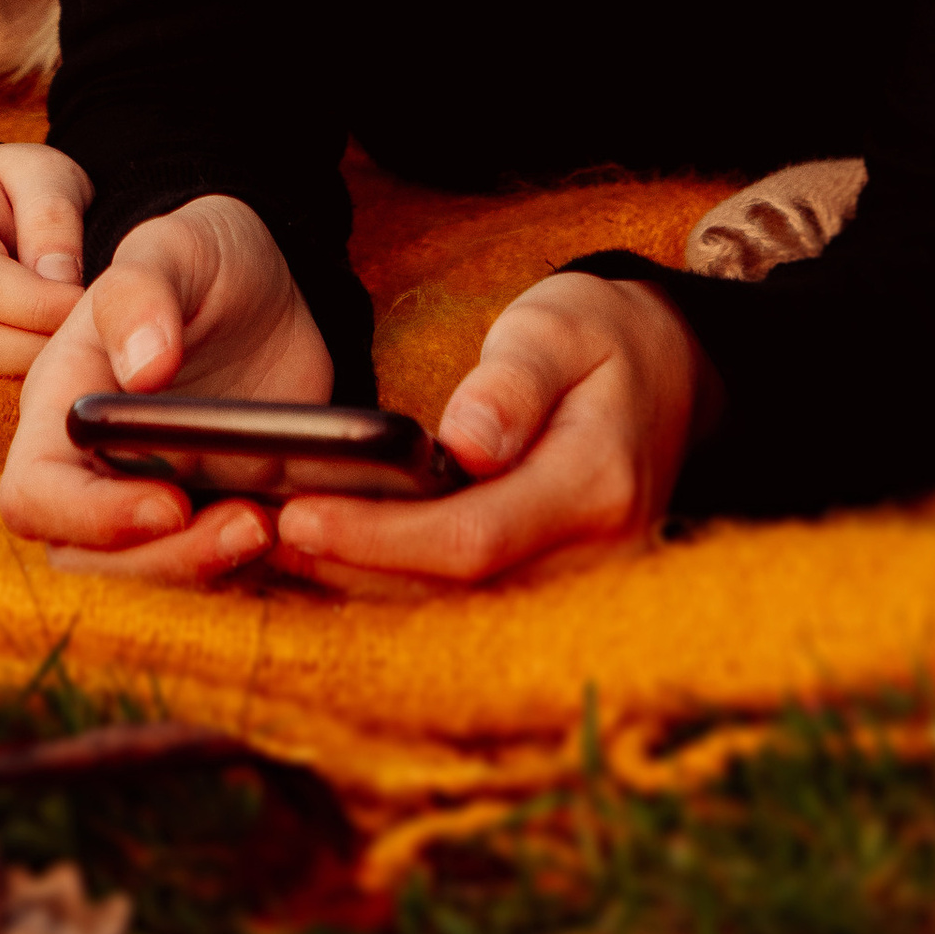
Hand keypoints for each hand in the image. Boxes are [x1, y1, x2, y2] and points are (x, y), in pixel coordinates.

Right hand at [0, 112, 86, 401]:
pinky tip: (7, 399)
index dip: (39, 308)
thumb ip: (53, 220)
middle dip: (30, 355)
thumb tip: (62, 285)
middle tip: (76, 347)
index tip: (86, 308)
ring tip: (46, 370)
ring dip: (2, 390)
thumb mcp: (40, 176)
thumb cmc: (6, 195)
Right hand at [0, 195, 331, 583]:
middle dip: (166, 560)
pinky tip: (302, 528)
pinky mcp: (210, 514)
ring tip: (272, 525)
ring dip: (207, 570)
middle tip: (249, 523)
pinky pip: (216, 569)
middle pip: (89, 559)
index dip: (89, 517)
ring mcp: (151, 498)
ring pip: (150, 576)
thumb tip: (143, 370)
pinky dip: (255, 567)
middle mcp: (94, 468)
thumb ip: (141, 293)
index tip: (169, 501)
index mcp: (60, 407)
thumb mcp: (172, 249)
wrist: (263, 285)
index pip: (35, 494)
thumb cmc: (198, 258)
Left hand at [275, 274, 713, 581]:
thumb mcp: (561, 324)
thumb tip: (465, 443)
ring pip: (452, 609)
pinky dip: (396, 581)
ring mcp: (579, 585)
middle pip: (453, 591)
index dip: (381, 538)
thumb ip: (514, 380)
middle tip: (265, 532)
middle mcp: (595, 557)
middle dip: (355, 567)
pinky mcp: (552, 590)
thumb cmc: (603, 339)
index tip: (301, 515)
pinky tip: (334, 553)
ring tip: (281, 542)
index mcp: (597, 487)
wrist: (669, 376)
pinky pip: (465, 602)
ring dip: (365, 582)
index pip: (473, 539)